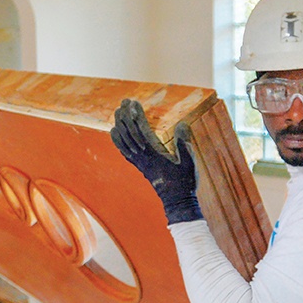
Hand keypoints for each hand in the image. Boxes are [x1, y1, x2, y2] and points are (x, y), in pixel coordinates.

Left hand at [110, 98, 202, 223]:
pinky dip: (117, 140)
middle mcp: (143, 156)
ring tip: (118, 111)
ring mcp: (139, 162)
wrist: (176, 201)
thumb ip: (184, 142)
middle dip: (126, 116)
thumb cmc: (184, 182)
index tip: (134, 102)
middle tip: (124, 101)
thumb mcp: (189, 161)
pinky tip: (113, 132)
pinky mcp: (139, 166)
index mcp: (155, 153)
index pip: (141, 130)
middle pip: (129, 132)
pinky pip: (123, 151)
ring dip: (119, 124)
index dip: (137, 115)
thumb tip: (181, 124)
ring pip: (124, 140)